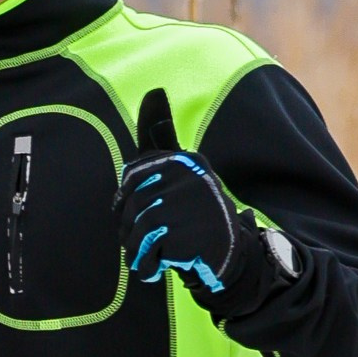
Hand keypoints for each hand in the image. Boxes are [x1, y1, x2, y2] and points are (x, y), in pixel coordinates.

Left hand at [115, 89, 294, 303]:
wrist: (229, 256)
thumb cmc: (197, 212)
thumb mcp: (182, 169)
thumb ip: (161, 136)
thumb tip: (153, 91)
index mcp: (184, 161)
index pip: (131, 178)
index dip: (128, 199)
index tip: (146, 210)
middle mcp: (188, 179)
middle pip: (129, 204)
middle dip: (131, 227)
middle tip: (152, 236)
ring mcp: (188, 208)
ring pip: (134, 230)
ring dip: (139, 248)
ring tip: (158, 250)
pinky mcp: (186, 237)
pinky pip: (145, 253)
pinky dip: (148, 265)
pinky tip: (164, 263)